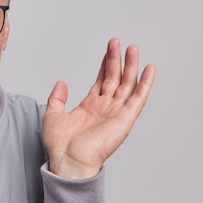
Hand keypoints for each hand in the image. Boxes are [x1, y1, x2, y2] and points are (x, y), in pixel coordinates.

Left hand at [43, 38, 155, 178]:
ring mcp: (116, 113)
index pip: (101, 80)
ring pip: (127, 84)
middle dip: (117, 59)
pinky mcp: (125, 119)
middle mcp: (105, 108)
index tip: (109, 49)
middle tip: (117, 42)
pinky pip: (138, 98)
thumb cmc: (60, 145)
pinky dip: (145, 84)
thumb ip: (57, 98)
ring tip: (132, 49)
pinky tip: (149, 70)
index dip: (105, 64)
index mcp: (90, 107)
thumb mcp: (53, 115)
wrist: (68, 160)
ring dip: (131, 66)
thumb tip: (61, 83)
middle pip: (115, 78)